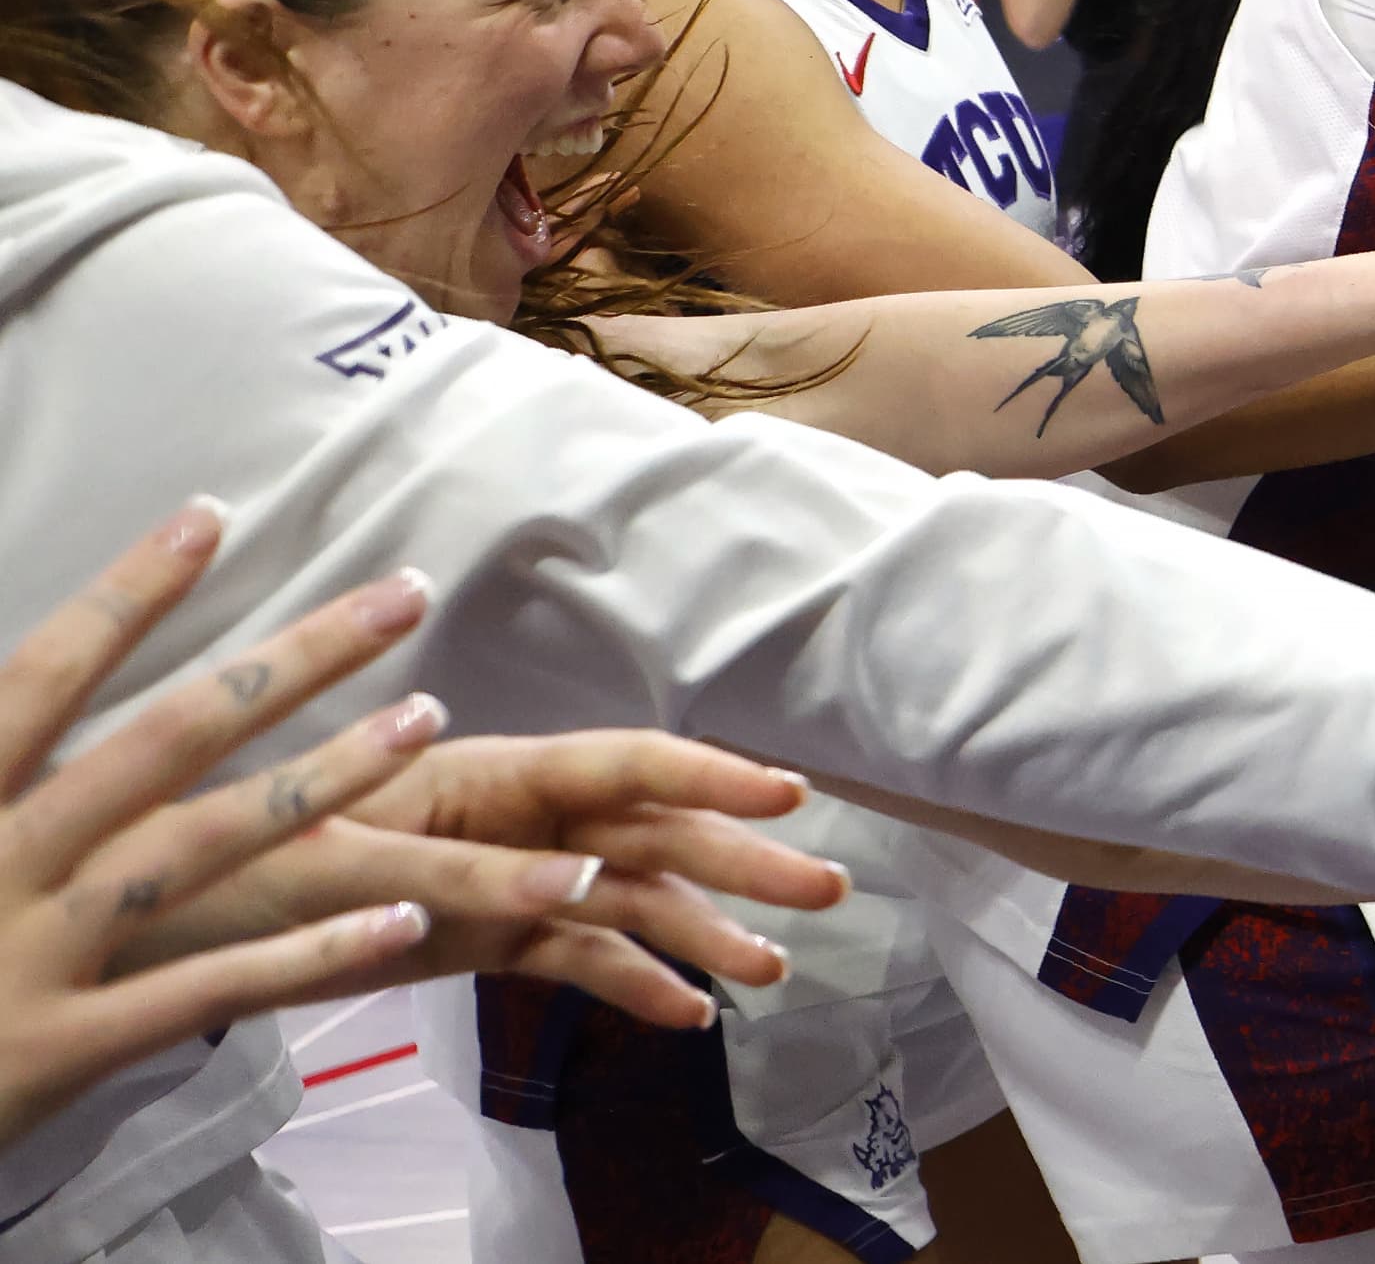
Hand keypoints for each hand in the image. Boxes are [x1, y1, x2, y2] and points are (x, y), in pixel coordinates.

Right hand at [1, 511, 447, 1142]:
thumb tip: (29, 683)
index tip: (208, 516)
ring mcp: (31, 954)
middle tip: (404, 594)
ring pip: (203, 846)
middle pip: (167, 737)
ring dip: (327, 777)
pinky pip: (207, 990)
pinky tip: (402, 924)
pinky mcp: (62, 1048)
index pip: (46, 676)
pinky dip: (304, 956)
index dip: (125, 596)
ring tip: (427, 716)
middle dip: (294, 660)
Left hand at [167, 733, 849, 1030]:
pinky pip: (572, 956)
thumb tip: (589, 872)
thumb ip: (461, 868)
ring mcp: (499, 875)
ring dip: (704, 927)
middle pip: (647, 831)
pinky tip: (689, 1012)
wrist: (144, 923)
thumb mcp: (334, 863)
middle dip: (740, 857)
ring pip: (626, 896)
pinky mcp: (480, 934)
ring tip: (776, 966)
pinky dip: (630, 982)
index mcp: (479, 771)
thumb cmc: (227, 870)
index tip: (786, 793)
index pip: (619, 764)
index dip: (707, 778)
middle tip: (827, 887)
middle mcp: (506, 815)